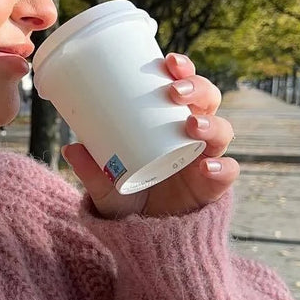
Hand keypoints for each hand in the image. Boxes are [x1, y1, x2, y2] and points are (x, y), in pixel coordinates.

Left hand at [60, 51, 238, 217]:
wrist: (143, 239)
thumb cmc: (128, 200)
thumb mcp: (106, 186)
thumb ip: (92, 171)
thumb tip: (71, 148)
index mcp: (170, 123)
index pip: (183, 88)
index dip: (181, 69)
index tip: (167, 60)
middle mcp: (193, 137)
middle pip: (208, 101)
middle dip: (197, 87)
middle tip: (174, 90)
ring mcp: (207, 159)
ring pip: (222, 130)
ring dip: (210, 122)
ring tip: (191, 124)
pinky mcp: (214, 187)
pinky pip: (227, 174)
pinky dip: (223, 169)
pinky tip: (208, 167)